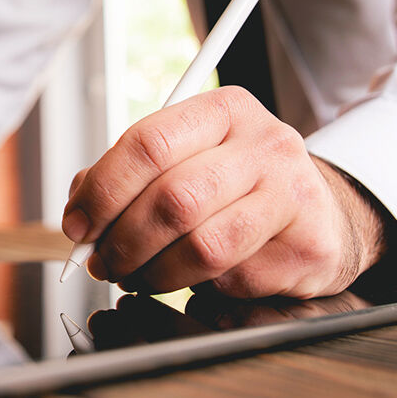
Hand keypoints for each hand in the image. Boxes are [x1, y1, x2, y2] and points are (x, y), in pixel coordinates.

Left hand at [62, 86, 387, 298]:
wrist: (318, 214)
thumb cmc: (238, 186)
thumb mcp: (187, 158)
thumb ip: (129, 174)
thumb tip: (80, 206)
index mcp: (224, 111)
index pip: (149, 143)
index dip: (102, 190)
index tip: (78, 223)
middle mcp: (264, 144)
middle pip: (172, 199)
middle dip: (122, 241)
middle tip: (103, 262)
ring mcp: (291, 194)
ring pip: (201, 246)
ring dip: (153, 272)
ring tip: (137, 275)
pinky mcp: (306, 245)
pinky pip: (231, 277)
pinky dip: (196, 286)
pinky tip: (190, 278)